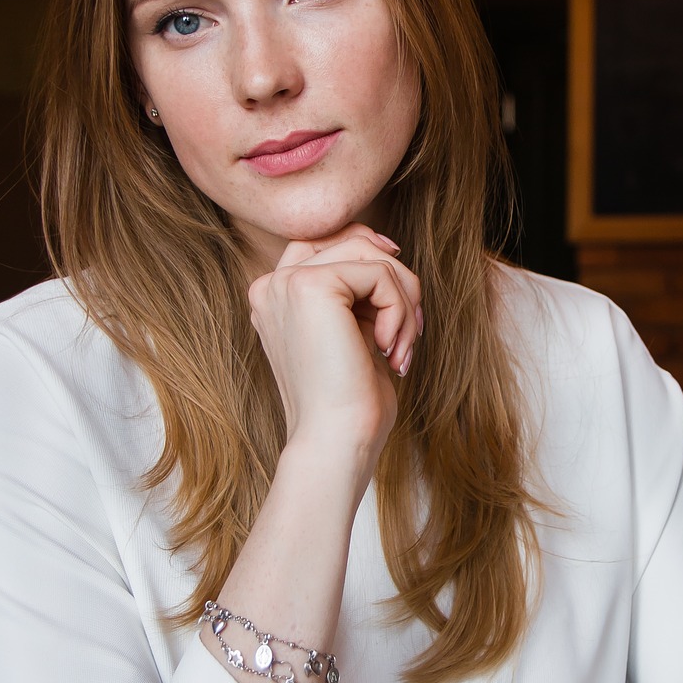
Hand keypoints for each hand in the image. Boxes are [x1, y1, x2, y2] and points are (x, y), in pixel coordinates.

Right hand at [248, 225, 422, 476]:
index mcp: (275, 298)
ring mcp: (286, 282)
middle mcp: (271, 285)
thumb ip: (359, 295)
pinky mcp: (311, 285)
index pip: (327, 245)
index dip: (372, 254)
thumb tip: (388, 253)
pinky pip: (380, 273)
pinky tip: (391, 352)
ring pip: (371, 256)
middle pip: (350, 240)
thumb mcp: (354, 336)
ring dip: (404, 301)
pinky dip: (400, 311)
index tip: (404, 291)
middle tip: (411, 331)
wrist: (335, 442)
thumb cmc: (350, 405)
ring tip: (402, 348)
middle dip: (395, 279)